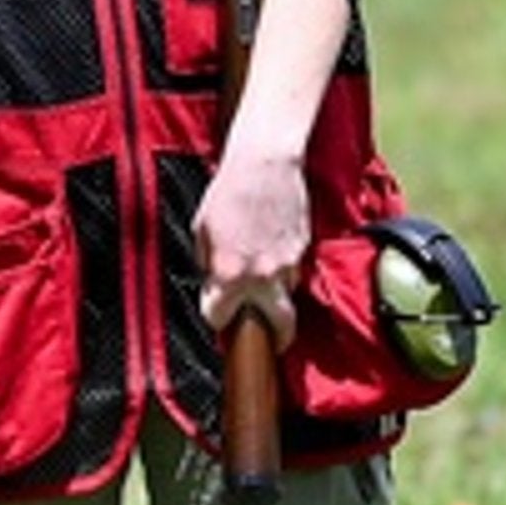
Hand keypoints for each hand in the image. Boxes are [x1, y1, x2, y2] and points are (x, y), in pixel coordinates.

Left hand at [196, 143, 313, 344]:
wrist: (264, 165)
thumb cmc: (228, 191)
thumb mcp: (201, 229)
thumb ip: (208, 262)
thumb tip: (214, 281)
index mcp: (230, 273)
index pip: (220, 316)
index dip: (216, 316)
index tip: (218, 315)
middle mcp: (262, 275)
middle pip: (280, 326)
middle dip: (276, 338)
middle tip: (269, 340)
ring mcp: (288, 264)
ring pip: (287, 294)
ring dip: (275, 292)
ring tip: (261, 273)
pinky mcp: (304, 249)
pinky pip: (294, 270)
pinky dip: (284, 268)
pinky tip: (272, 248)